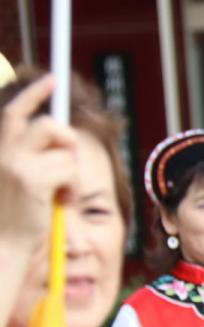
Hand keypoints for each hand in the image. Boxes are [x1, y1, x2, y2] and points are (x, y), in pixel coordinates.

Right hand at [0, 75, 77, 252]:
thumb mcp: (18, 182)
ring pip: (65, 149)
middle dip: (67, 140)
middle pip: (49, 125)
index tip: (53, 79)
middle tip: (69, 162)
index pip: (15, 113)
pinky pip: (69, 169)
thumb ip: (33, 159)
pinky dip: (73, 187)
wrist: (1, 247)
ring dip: (71, 171)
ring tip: (61, 193)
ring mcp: (15, 164)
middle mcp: (2, 153)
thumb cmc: (14, 220)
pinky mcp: (30, 178)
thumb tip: (65, 142)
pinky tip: (62, 202)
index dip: (35, 93)